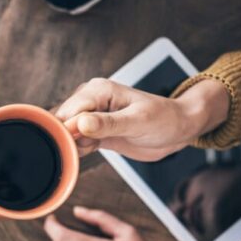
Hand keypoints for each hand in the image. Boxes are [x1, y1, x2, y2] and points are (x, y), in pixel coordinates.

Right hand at [54, 78, 229, 160]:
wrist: (179, 129)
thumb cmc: (165, 119)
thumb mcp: (138, 122)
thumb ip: (108, 123)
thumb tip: (80, 123)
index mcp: (98, 90)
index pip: (68, 110)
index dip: (66, 130)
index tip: (74, 146)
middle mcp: (90, 99)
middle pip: (61, 121)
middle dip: (66, 139)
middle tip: (86, 149)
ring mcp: (90, 115)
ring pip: (65, 132)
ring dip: (72, 145)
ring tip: (93, 148)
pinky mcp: (94, 131)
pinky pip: (75, 141)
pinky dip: (77, 150)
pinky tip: (91, 151)